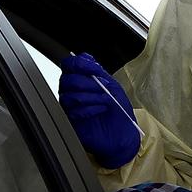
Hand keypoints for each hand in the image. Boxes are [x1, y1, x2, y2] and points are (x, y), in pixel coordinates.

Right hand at [58, 53, 139, 168]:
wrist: (124, 133)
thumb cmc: (118, 110)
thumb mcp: (112, 85)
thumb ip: (98, 72)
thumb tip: (86, 58)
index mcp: (81, 80)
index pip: (69, 64)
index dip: (80, 64)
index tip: (94, 68)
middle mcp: (72, 92)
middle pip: (67, 79)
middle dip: (88, 83)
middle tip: (103, 88)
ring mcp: (70, 107)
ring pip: (69, 96)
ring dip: (91, 96)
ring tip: (105, 101)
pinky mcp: (71, 122)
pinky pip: (73, 111)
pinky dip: (89, 109)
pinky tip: (101, 110)